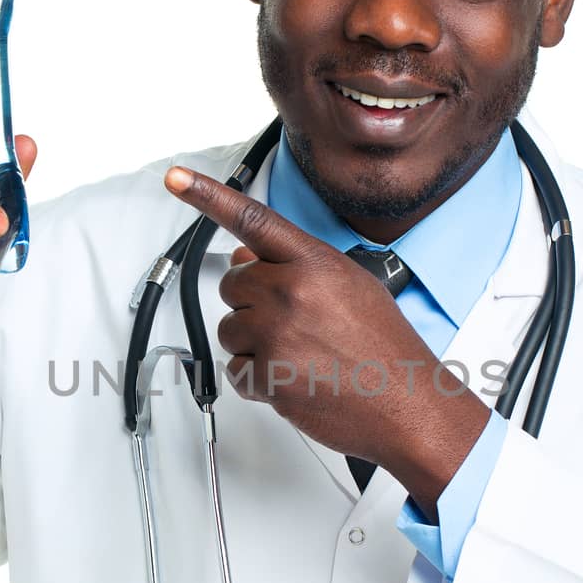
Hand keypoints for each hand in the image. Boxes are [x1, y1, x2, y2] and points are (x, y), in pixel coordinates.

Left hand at [163, 165, 488, 514]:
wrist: (406, 405)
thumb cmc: (385, 349)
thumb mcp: (350, 286)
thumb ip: (298, 266)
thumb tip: (247, 257)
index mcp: (314, 262)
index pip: (252, 219)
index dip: (208, 195)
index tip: (176, 178)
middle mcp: (291, 291)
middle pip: (232, 284)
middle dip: (251, 302)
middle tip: (292, 323)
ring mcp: (276, 333)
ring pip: (229, 328)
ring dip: (252, 342)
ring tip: (299, 354)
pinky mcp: (267, 375)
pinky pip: (235, 370)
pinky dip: (257, 379)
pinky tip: (294, 378)